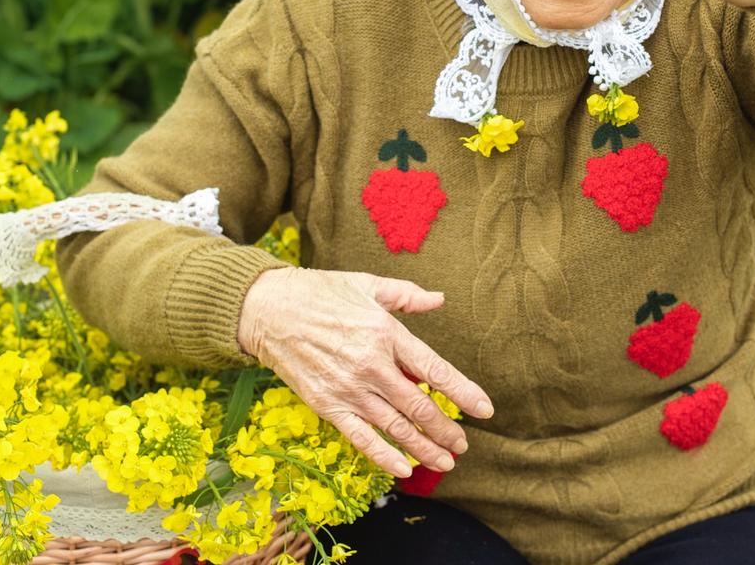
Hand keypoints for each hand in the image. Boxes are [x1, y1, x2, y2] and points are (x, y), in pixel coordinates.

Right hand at [237, 267, 493, 477]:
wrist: (269, 310)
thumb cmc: (322, 292)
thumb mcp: (368, 284)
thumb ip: (407, 296)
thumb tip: (439, 299)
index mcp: (386, 333)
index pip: (434, 369)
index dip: (462, 392)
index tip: (485, 410)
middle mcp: (371, 365)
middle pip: (419, 406)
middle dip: (446, 429)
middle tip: (463, 444)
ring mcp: (349, 389)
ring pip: (396, 427)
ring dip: (424, 447)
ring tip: (446, 462)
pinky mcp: (328, 405)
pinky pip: (361, 438)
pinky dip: (385, 456)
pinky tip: (404, 469)